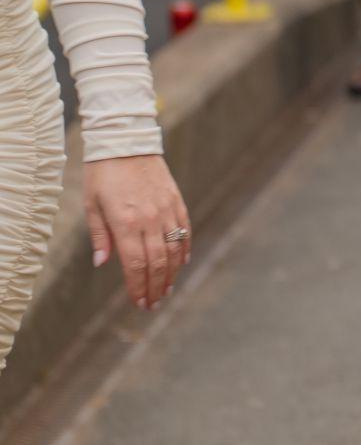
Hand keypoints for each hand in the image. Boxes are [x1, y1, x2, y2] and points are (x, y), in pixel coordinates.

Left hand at [84, 154, 189, 310]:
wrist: (126, 142)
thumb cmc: (103, 174)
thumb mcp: (91, 205)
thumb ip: (100, 235)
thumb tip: (103, 263)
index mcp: (125, 222)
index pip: (135, 264)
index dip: (138, 286)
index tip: (139, 302)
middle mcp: (149, 218)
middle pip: (157, 262)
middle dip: (156, 286)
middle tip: (154, 303)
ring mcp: (166, 209)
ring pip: (174, 249)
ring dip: (171, 273)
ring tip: (167, 289)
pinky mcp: (176, 199)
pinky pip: (184, 229)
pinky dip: (184, 249)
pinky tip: (181, 262)